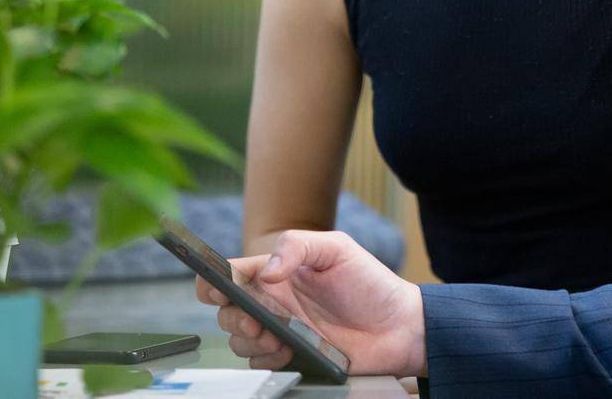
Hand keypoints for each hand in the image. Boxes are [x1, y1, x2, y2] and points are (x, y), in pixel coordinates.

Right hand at [195, 229, 426, 376]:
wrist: (398, 327)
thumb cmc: (370, 283)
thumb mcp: (337, 249)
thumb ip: (299, 246)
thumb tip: (266, 271)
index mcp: (279, 271)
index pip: (231, 273)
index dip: (213, 280)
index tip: (216, 290)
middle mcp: (274, 301)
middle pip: (226, 310)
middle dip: (232, 316)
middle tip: (255, 321)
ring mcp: (281, 330)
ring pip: (238, 339)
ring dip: (248, 340)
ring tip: (276, 337)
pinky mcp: (291, 357)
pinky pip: (259, 363)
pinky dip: (265, 360)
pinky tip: (287, 351)